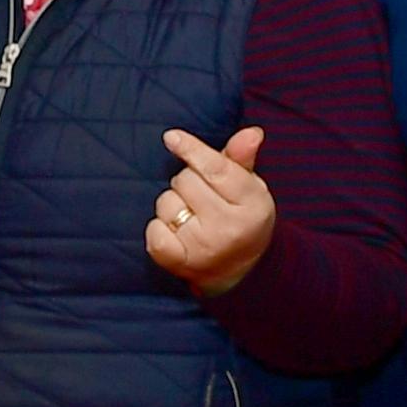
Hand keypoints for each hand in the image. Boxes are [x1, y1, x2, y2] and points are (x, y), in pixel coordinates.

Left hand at [146, 126, 274, 296]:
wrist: (241, 273)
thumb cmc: (242, 219)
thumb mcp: (249, 188)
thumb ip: (242, 159)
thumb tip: (251, 133)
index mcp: (252, 204)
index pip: (216, 168)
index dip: (191, 149)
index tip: (171, 137)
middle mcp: (230, 227)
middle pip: (186, 180)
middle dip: (188, 182)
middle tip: (202, 198)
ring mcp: (204, 247)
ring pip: (167, 202)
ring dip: (173, 205)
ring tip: (192, 218)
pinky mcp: (181, 263)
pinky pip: (154, 231)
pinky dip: (158, 228)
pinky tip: (176, 233)